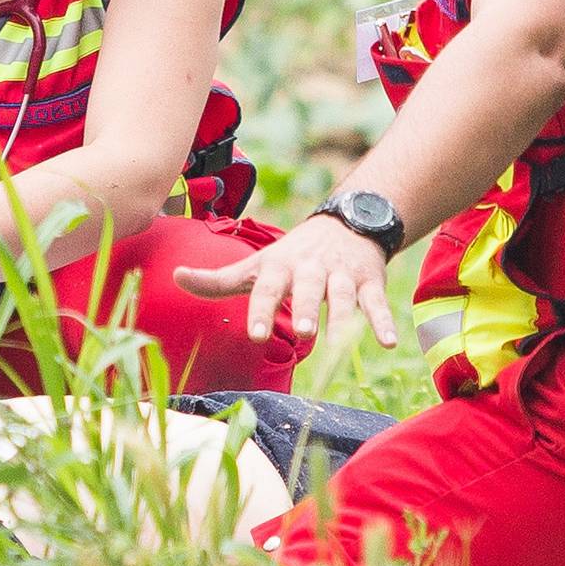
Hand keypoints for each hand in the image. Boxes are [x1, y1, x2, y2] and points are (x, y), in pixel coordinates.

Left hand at [174, 213, 398, 363]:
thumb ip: (219, 279)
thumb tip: (175, 277)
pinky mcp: (369, 281)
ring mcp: (341, 275)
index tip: (254, 335)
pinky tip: (389, 343)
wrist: (345, 223)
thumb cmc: (291, 256)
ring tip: (338, 341)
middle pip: (307, 289)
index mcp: (280, 267)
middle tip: (302, 332)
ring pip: (343, 296)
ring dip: (341, 317)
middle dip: (306, 308)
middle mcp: (310, 269)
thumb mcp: (256, 264)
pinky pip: (376, 303)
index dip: (260, 310)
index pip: (266, 288)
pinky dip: (383, 321)